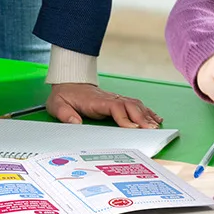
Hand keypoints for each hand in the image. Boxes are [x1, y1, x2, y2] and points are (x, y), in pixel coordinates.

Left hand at [46, 83, 162, 127]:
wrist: (68, 83)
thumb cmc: (64, 96)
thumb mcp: (57, 105)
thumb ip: (65, 114)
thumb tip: (75, 122)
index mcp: (96, 101)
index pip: (115, 107)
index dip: (125, 117)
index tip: (133, 128)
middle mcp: (109, 98)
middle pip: (130, 105)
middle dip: (142, 118)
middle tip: (152, 130)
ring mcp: (114, 98)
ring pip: (135, 104)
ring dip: (146, 115)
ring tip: (156, 127)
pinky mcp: (117, 101)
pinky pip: (134, 104)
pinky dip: (146, 111)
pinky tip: (155, 118)